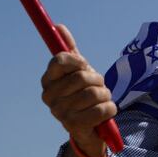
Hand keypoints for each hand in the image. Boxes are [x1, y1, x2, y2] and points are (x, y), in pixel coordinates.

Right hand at [40, 24, 116, 156]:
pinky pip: (101, 109)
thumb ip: (70, 51)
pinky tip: (105, 112)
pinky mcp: (74, 127)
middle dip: (97, 80)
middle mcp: (49, 98)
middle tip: (98, 87)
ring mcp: (60, 114)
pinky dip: (109, 109)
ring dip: (105, 95)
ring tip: (102, 100)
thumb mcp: (78, 72)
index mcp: (47, 81)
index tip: (85, 66)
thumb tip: (58, 26)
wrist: (89, 130)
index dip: (78, 61)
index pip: (60, 60)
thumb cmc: (82, 95)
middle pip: (82, 77)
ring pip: (94, 93)